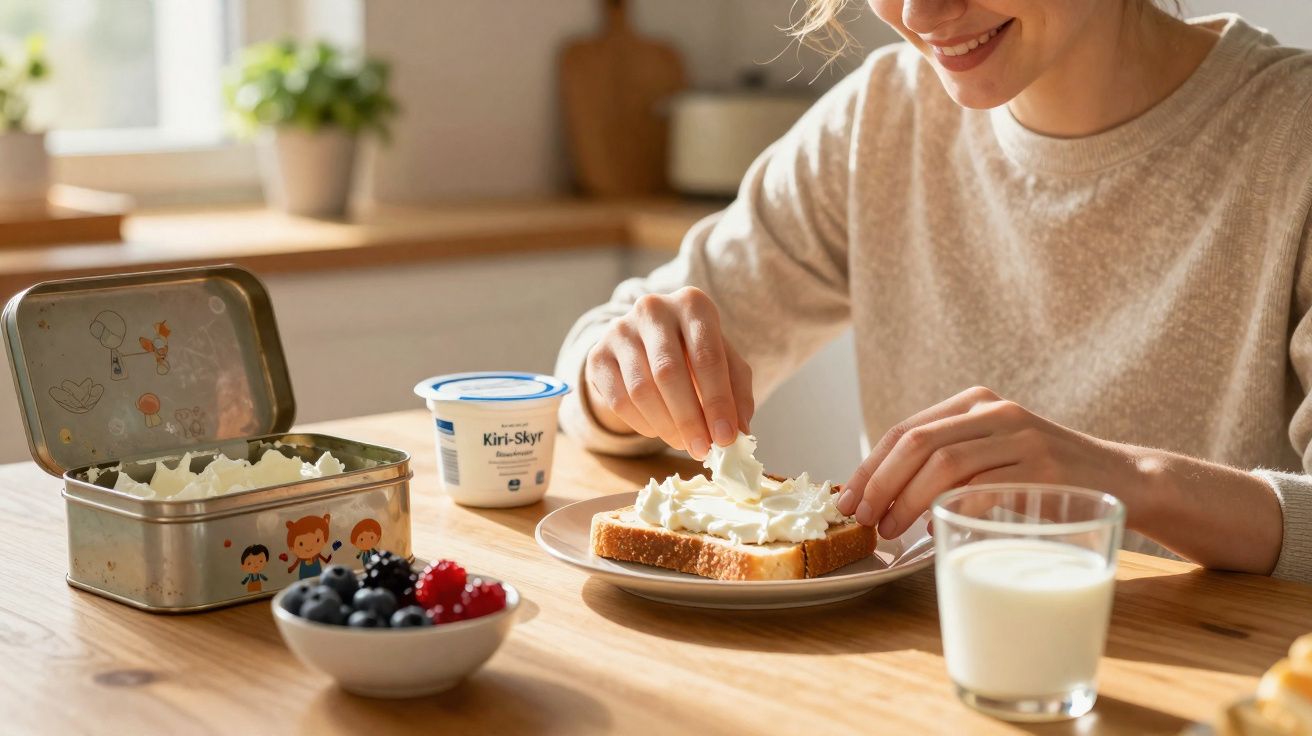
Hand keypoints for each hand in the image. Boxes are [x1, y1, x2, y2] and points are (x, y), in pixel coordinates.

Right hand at [584, 287, 753, 458]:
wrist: (648, 340)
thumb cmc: (695, 351)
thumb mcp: (725, 362)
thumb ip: (736, 393)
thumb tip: (739, 434)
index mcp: (692, 304)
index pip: (707, 356)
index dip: (718, 401)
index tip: (726, 437)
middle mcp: (653, 309)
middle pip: (669, 373)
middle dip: (689, 419)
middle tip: (702, 450)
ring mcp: (620, 330)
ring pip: (641, 390)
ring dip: (665, 426)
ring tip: (683, 442)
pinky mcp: (598, 355)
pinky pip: (619, 400)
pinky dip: (642, 424)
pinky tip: (658, 430)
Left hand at [836, 386, 1149, 537]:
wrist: (1124, 479)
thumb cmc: (1046, 477)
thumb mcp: (994, 454)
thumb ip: (947, 463)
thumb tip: (880, 497)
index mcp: (974, 402)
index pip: (904, 430)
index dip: (869, 466)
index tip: (846, 500)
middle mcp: (994, 410)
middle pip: (917, 442)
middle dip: (880, 483)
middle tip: (863, 519)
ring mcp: (1021, 436)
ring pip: (945, 462)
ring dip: (908, 500)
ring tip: (892, 530)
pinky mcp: (1044, 466)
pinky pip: (985, 486)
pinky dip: (952, 507)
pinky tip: (937, 526)